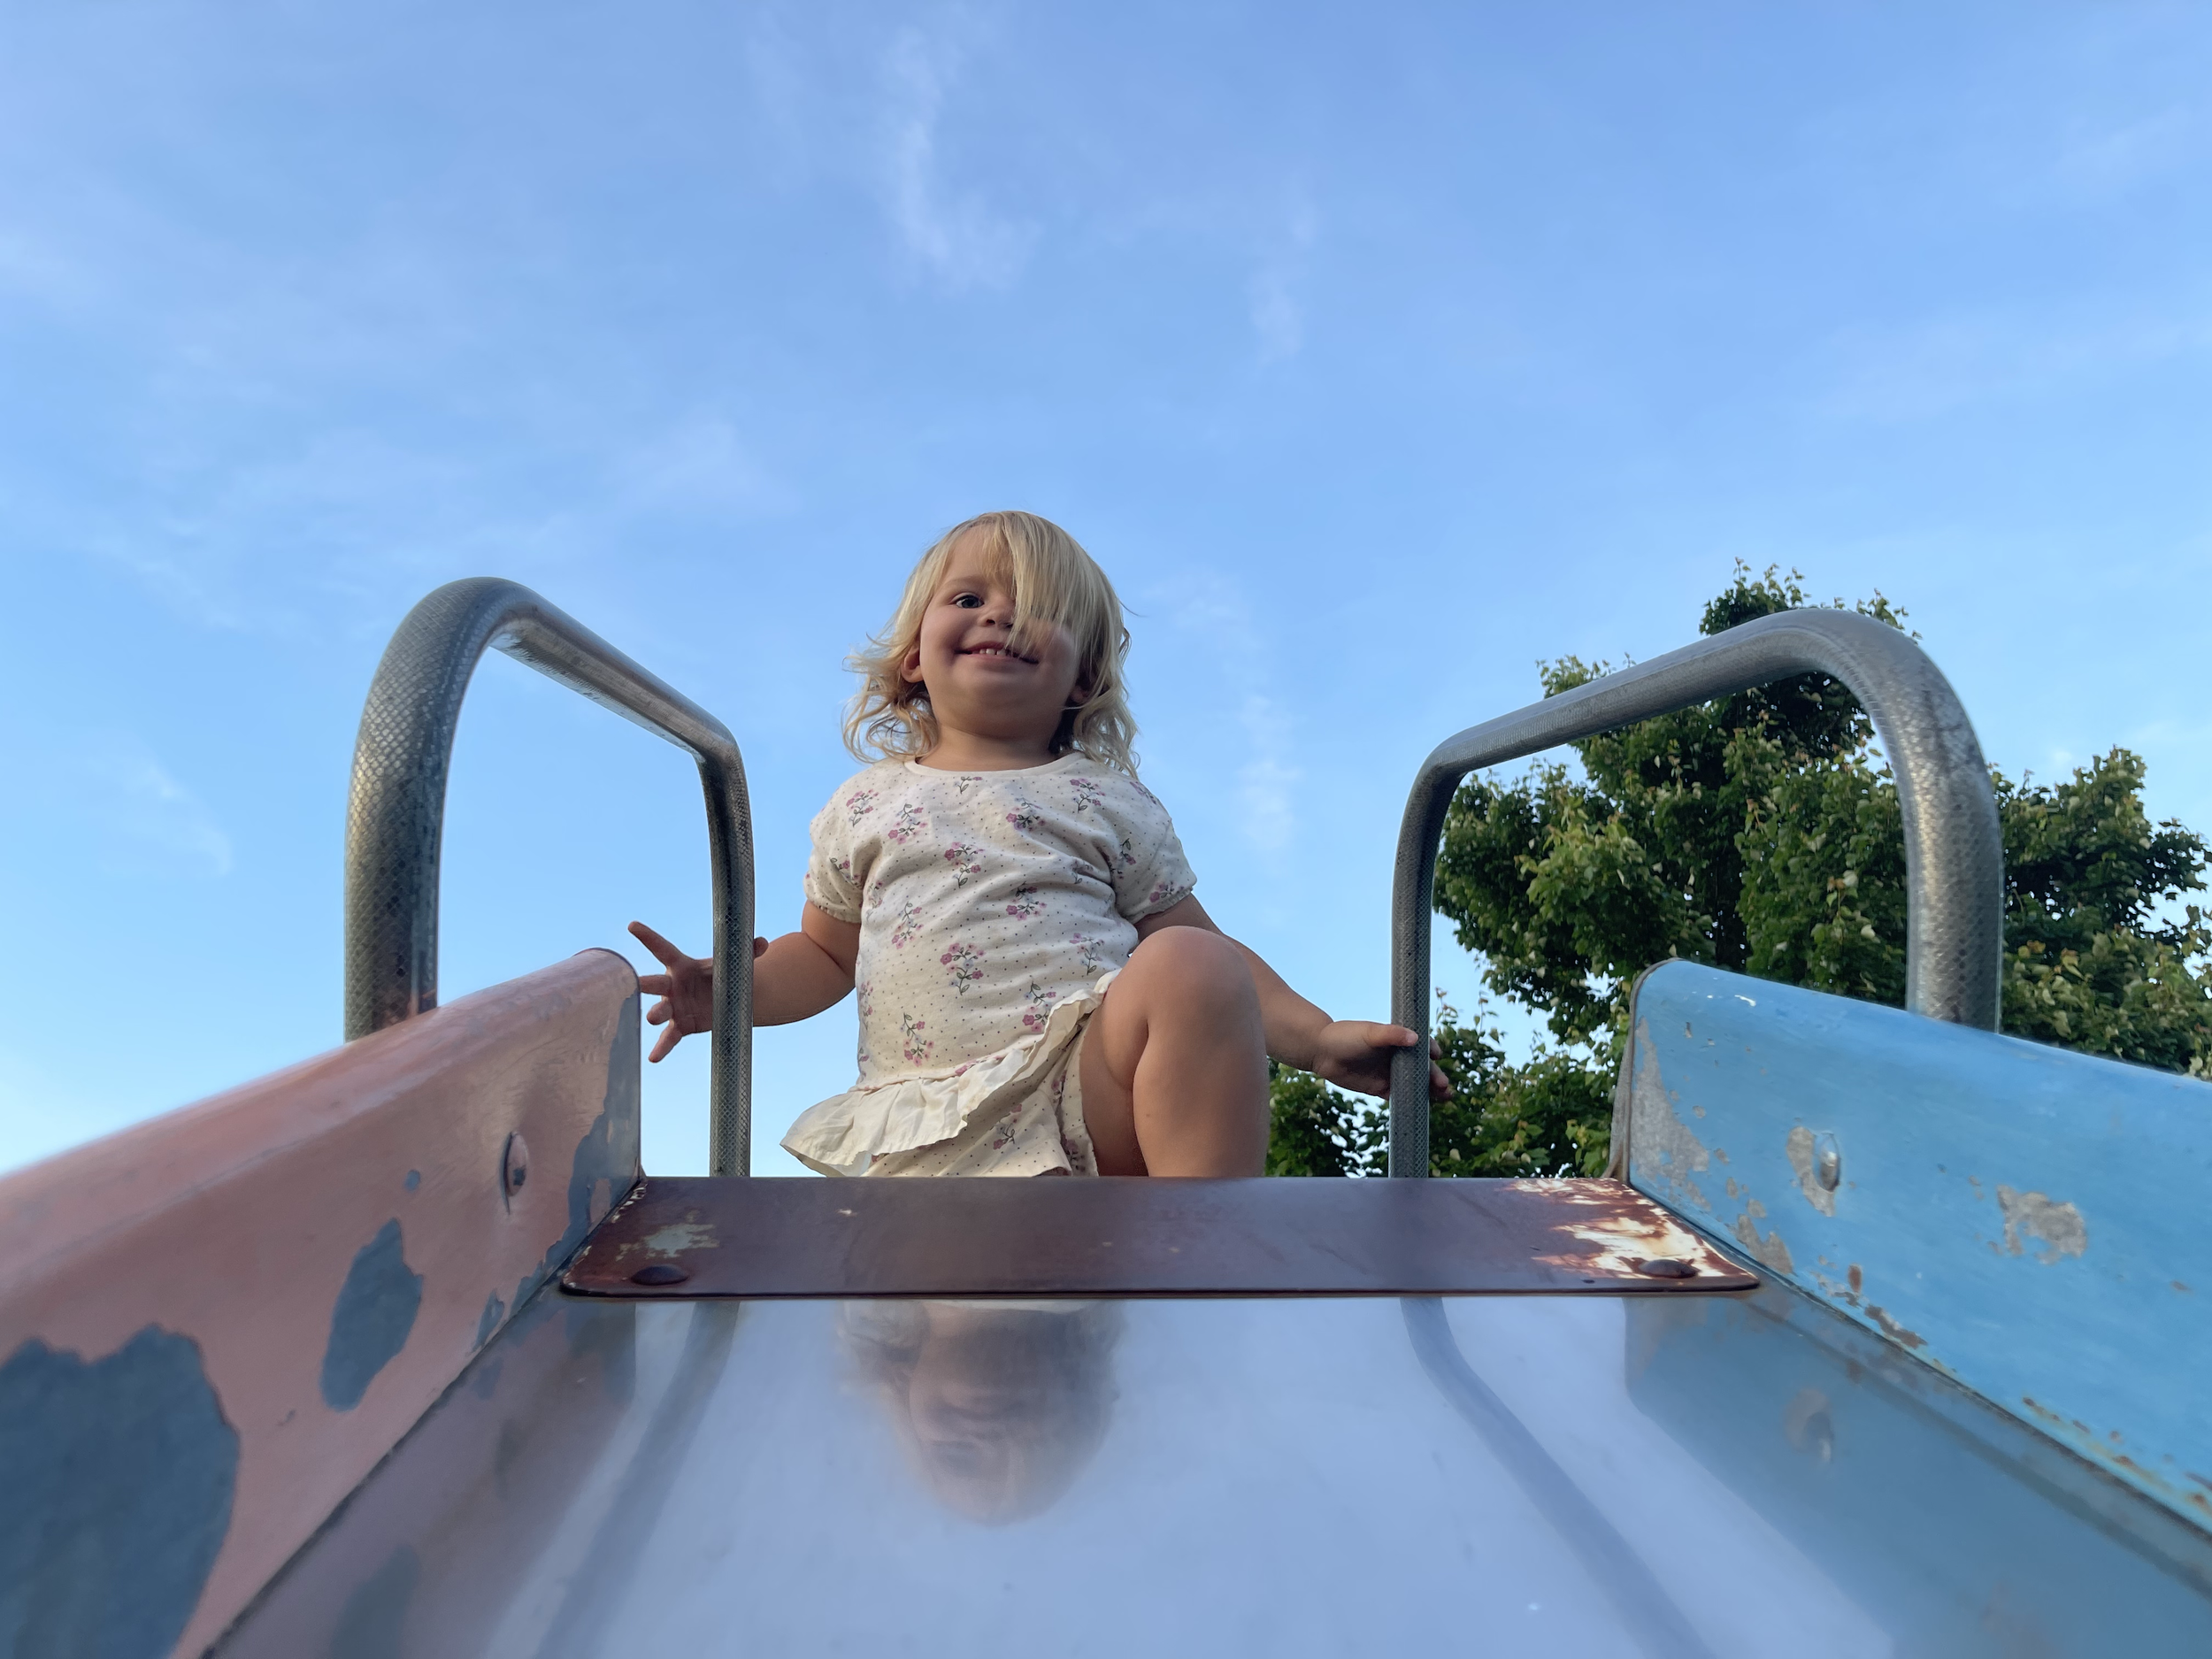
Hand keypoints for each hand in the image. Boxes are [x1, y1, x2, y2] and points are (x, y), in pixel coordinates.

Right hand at [629, 921, 766, 1063]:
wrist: (727, 1001)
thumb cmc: (721, 976)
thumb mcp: (734, 965)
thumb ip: (747, 954)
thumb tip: (764, 942)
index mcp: (681, 965)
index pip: (662, 949)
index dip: (648, 937)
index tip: (633, 925)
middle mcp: (671, 986)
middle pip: (654, 983)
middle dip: (643, 983)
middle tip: (634, 981)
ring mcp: (673, 1007)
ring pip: (659, 1010)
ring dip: (655, 1013)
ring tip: (651, 1018)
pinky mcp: (680, 1026)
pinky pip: (669, 1037)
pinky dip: (662, 1047)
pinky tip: (654, 1058)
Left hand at [1306, 1021, 1451, 1101]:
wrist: (1321, 1052)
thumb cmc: (1345, 1036)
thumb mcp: (1369, 1033)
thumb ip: (1391, 1035)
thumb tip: (1415, 1038)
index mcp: (1396, 1039)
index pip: (1420, 1044)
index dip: (1431, 1050)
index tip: (1437, 1056)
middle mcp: (1396, 1056)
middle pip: (1421, 1068)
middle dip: (1435, 1076)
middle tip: (1444, 1086)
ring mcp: (1389, 1073)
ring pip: (1414, 1084)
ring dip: (1428, 1091)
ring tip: (1444, 1098)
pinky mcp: (1379, 1088)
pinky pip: (1398, 1097)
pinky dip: (1410, 1102)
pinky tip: (1421, 1109)